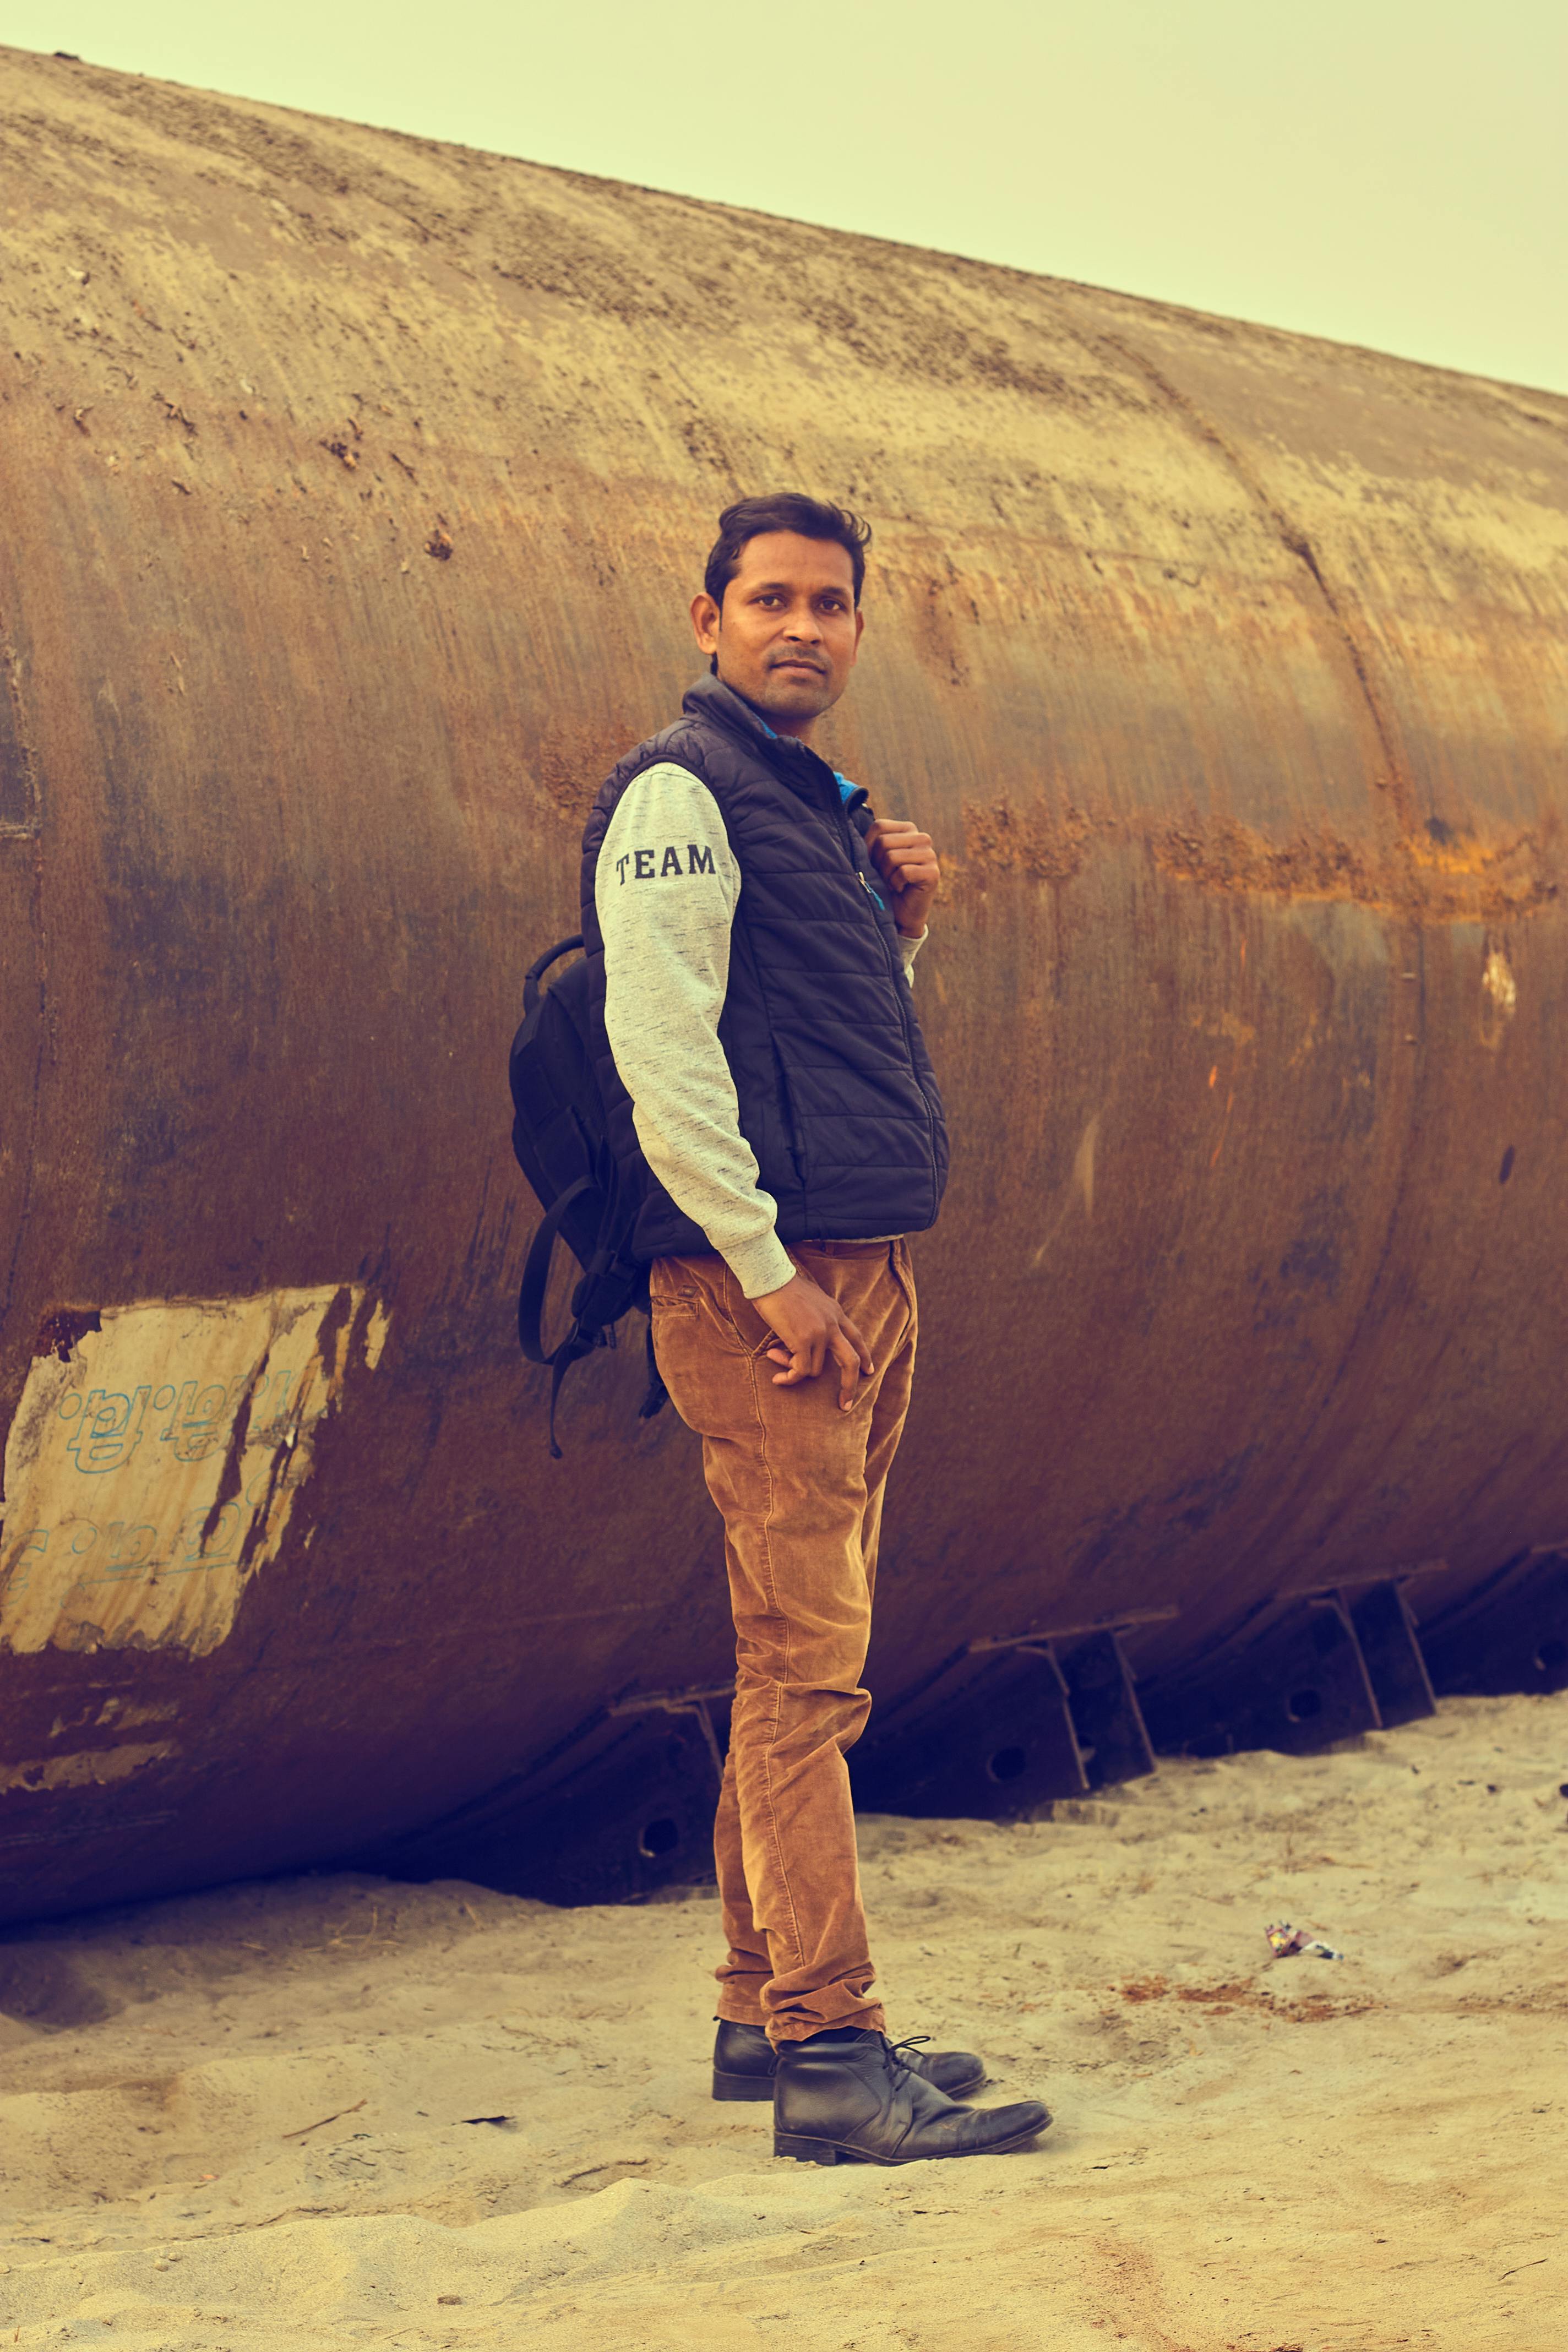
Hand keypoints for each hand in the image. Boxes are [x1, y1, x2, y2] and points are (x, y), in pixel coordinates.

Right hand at [752, 1269, 873, 1408]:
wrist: (770, 1278)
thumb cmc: (783, 1288)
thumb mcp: (811, 1300)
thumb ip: (817, 1318)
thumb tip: (808, 1340)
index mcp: (836, 1313)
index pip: (857, 1337)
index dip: (865, 1356)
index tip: (869, 1371)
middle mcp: (832, 1324)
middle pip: (851, 1360)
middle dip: (850, 1385)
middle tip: (846, 1403)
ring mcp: (820, 1333)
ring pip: (815, 1370)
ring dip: (796, 1372)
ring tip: (776, 1359)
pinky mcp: (803, 1340)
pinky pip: (800, 1370)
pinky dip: (789, 1378)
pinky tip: (777, 1379)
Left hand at [866, 818, 939, 937]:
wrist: (899, 914)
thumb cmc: (884, 884)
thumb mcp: (873, 858)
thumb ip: (869, 842)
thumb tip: (850, 831)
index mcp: (908, 829)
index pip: (879, 826)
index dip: (868, 847)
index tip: (874, 864)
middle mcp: (922, 838)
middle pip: (883, 842)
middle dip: (877, 864)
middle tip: (885, 877)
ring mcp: (930, 855)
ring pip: (892, 857)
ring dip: (885, 876)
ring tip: (893, 883)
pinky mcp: (933, 873)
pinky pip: (903, 872)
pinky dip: (895, 884)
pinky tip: (901, 889)